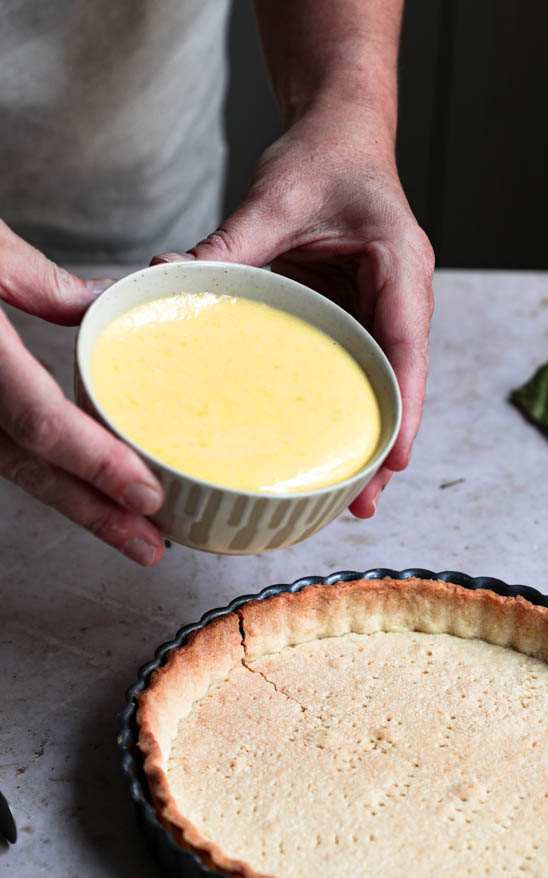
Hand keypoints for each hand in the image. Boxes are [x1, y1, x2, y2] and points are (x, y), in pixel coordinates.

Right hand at [0, 222, 164, 563]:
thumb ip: (31, 278)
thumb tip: (98, 300)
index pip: (38, 420)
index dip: (96, 464)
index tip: (146, 494)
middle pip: (28, 466)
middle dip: (94, 512)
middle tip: (149, 545)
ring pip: (12, 467)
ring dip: (72, 501)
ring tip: (129, 530)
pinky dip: (42, 473)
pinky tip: (81, 491)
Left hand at [153, 108, 433, 516]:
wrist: (340, 132)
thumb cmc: (325, 157)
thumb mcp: (278, 197)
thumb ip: (233, 243)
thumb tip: (171, 278)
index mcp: (400, 268)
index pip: (408, 348)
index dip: (403, 408)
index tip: (394, 460)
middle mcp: (401, 300)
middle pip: (399, 385)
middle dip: (385, 446)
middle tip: (363, 505)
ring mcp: (382, 313)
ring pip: (380, 388)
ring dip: (366, 440)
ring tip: (347, 500)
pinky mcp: (357, 318)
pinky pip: (353, 370)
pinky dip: (340, 410)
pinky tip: (320, 448)